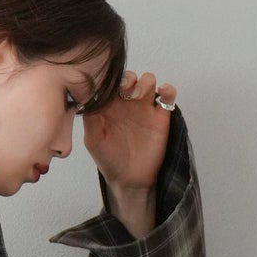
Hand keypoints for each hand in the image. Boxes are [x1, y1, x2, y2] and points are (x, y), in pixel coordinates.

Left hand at [82, 69, 176, 192]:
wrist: (128, 179)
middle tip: (124, 89)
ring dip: (144, 82)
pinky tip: (162, 92)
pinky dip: (168, 89)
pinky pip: (168, 96)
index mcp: (110, 105)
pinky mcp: (161, 116)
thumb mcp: (93, 140)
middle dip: (128, 78)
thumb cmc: (108, 159)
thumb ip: (90, 118)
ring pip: (148, 81)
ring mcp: (145, 108)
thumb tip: (88, 97)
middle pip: (130, 77)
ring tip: (137, 96)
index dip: (110, 78)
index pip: (111, 82)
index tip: (107, 84)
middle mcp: (127, 103)